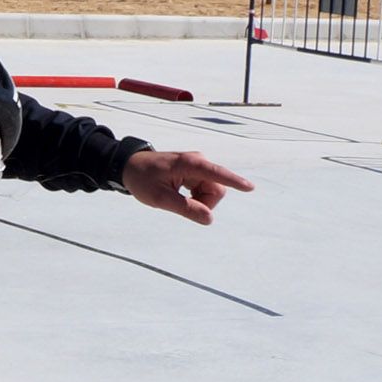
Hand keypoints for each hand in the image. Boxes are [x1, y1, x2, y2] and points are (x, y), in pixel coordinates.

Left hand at [121, 149, 252, 225]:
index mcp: (190, 164)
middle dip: (205, 203)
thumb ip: (185, 208)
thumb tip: (209, 218)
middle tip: (180, 204)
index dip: (234, 181)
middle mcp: (198, 162)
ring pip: (213, 192)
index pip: (217, 174)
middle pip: (217, 189)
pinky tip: (180, 194)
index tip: (250, 187)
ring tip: (177, 198)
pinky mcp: (196, 172)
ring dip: (200, 201)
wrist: (131, 167)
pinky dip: (196, 197)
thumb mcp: (160, 198)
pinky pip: (206, 190)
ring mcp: (198, 167)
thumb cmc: (143, 180)